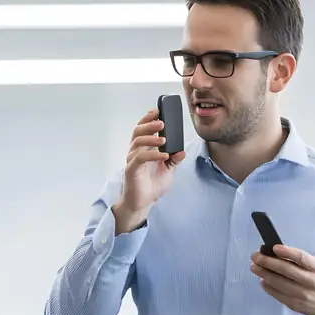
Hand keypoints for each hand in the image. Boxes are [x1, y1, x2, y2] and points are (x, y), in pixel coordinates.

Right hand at [113, 108, 185, 232]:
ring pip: (138, 142)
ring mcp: (132, 160)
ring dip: (151, 138)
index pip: (143, 128)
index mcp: (143, 149)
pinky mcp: (131, 170)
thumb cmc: (151, 186)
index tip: (158, 111)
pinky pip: (140, 158)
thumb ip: (174, 159)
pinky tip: (163, 156)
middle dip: (150, 124)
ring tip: (164, 139)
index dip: (148, 118)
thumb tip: (182, 151)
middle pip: (138, 131)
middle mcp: (136, 151)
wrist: (143, 203)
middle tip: (162, 123)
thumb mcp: (168, 171)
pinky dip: (152, 155)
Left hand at [250, 245, 314, 314]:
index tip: (273, 247)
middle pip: (286, 270)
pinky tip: (262, 280)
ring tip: (254, 267)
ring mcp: (303, 295)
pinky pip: (279, 295)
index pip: (301, 258)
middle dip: (267, 262)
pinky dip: (268, 287)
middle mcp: (311, 282)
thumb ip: (307, 260)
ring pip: (279, 283)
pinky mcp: (296, 305)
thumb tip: (283, 254)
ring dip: (264, 274)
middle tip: (255, 256)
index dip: (286, 252)